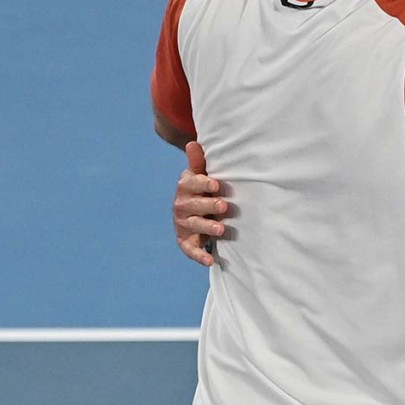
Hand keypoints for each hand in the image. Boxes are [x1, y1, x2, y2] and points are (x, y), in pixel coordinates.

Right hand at [174, 141, 227, 266]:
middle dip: (208, 206)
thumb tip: (193, 143)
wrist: (195, 212)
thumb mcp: (201, 176)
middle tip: (223, 206)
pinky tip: (210, 261)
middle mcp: (181, 205)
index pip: (190, 183)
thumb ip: (199, 162)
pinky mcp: (185, 241)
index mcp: (185, 187)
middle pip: (193, 205)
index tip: (215, 184)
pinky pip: (191, 249)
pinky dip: (199, 256)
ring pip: (193, 226)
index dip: (202, 184)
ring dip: (207, 227)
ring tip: (222, 229)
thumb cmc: (203, 190)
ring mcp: (183, 224)